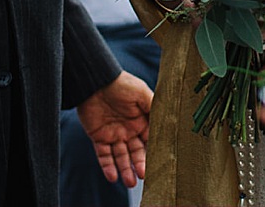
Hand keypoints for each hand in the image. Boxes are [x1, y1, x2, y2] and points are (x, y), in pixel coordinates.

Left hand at [76, 71, 151, 186]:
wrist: (95, 81)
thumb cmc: (121, 84)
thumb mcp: (142, 94)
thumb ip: (154, 108)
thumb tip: (169, 120)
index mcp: (141, 120)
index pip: (149, 140)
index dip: (154, 152)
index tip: (160, 164)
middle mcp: (129, 130)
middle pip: (136, 152)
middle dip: (140, 165)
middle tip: (144, 176)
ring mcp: (113, 134)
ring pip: (121, 157)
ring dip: (125, 170)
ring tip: (130, 183)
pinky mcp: (98, 137)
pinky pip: (103, 155)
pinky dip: (108, 167)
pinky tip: (113, 177)